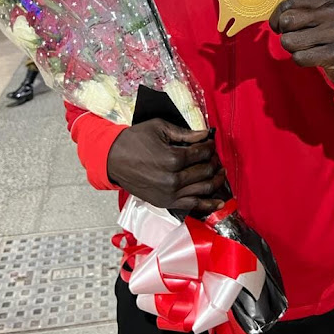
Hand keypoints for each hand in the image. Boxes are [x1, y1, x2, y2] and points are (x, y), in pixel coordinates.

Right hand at [107, 119, 225, 214]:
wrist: (113, 159)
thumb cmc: (134, 141)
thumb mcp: (159, 128)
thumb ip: (185, 133)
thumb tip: (205, 134)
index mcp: (173, 158)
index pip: (202, 153)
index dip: (210, 146)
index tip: (210, 142)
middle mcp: (174, 179)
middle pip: (205, 171)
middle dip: (213, 162)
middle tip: (214, 156)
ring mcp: (170, 194)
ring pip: (204, 189)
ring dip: (216, 180)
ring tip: (220, 173)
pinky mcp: (166, 203)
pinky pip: (193, 206)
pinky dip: (208, 205)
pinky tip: (219, 202)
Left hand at [269, 0, 333, 89]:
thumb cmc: (326, 37)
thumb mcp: (314, 17)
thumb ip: (294, 11)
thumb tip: (274, 21)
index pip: (288, 3)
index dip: (277, 18)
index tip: (281, 27)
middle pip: (287, 21)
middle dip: (286, 34)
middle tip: (298, 39)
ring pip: (290, 41)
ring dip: (294, 49)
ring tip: (309, 48)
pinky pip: (299, 57)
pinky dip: (302, 60)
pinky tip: (315, 58)